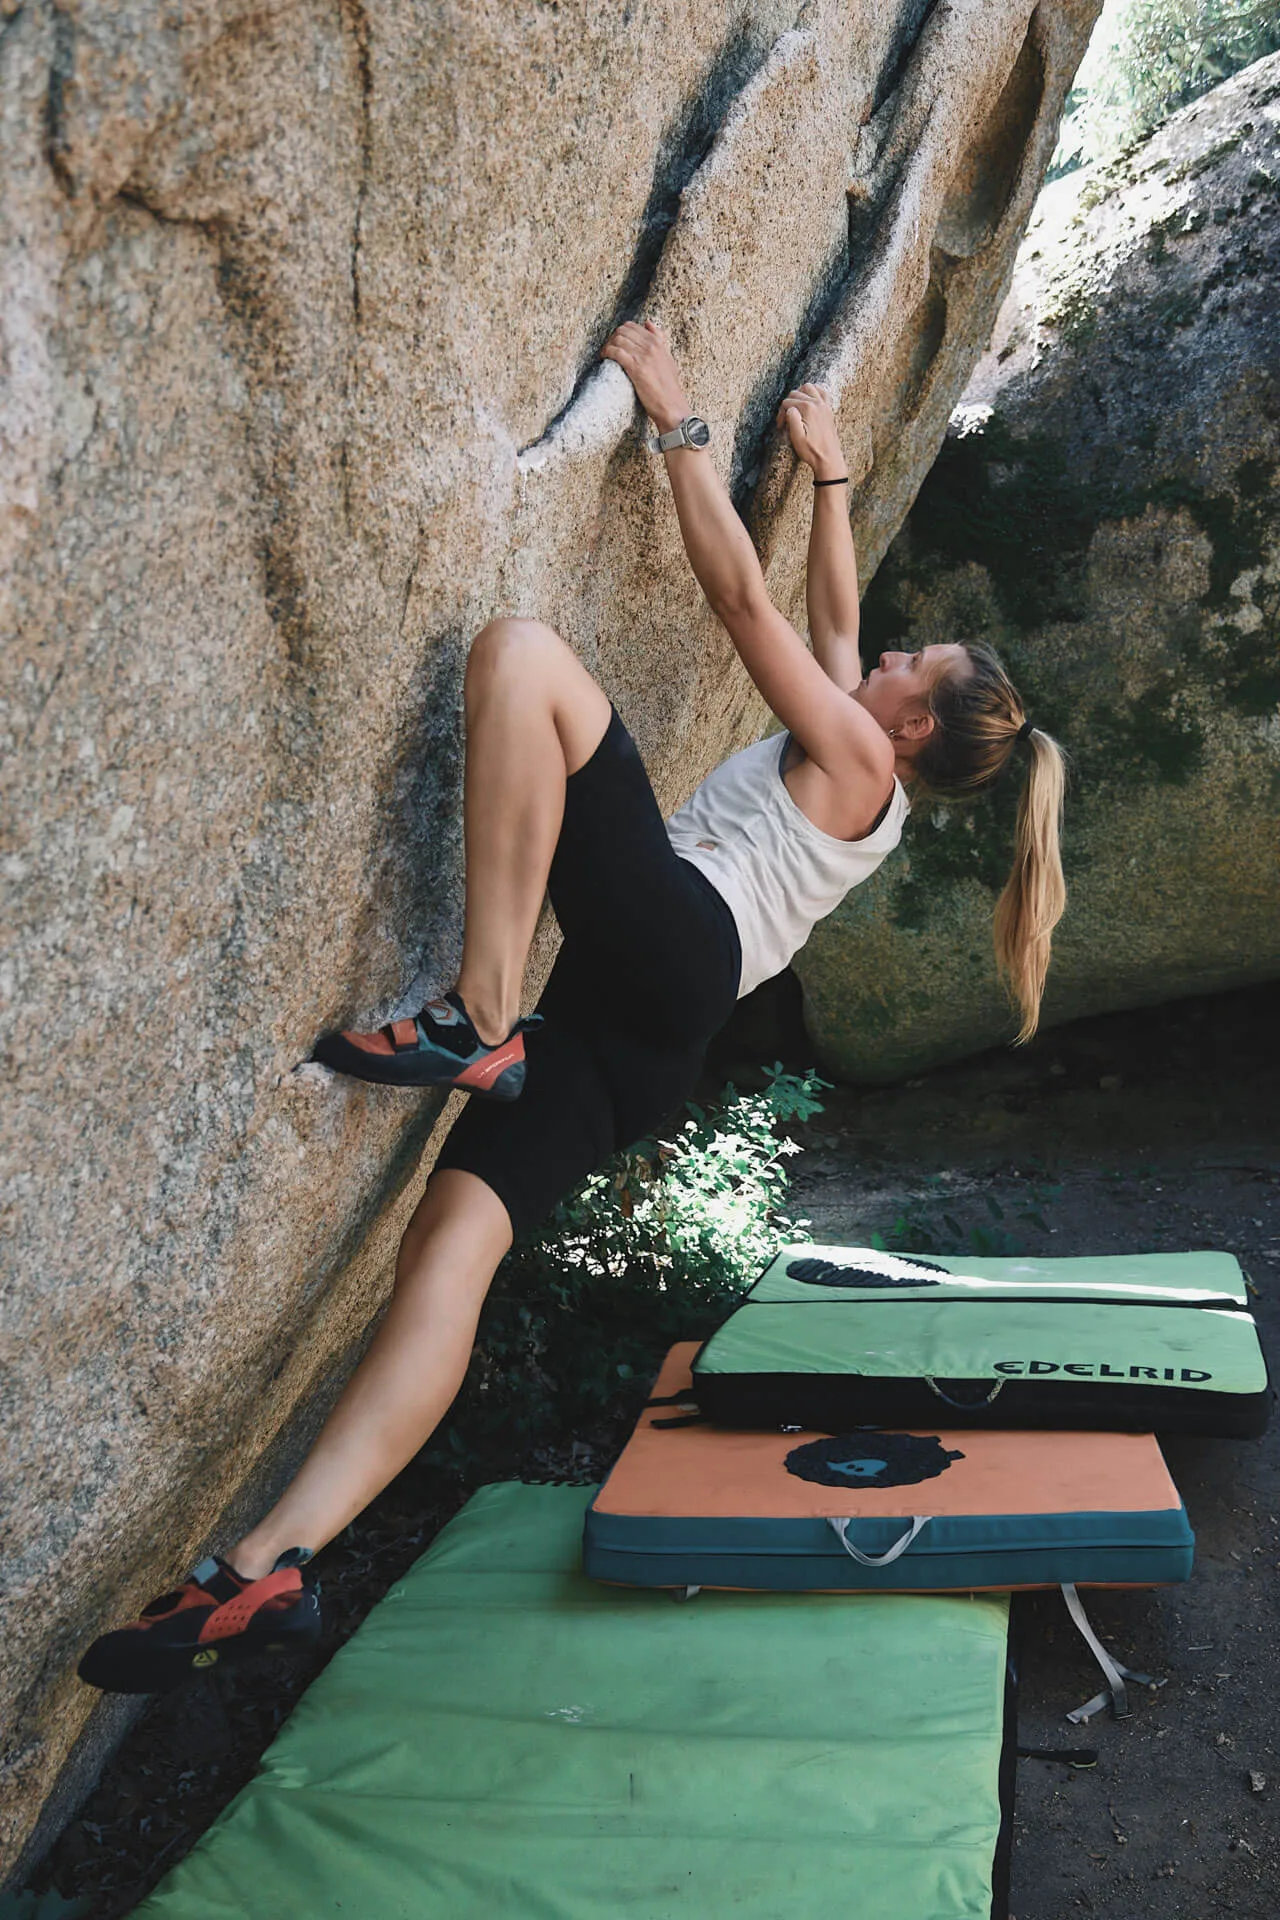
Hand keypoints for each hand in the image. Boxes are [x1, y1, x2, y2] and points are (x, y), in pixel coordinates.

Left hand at [601, 320, 690, 435]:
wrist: (671, 406)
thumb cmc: (669, 387)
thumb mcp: (668, 358)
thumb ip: (659, 340)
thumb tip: (648, 322)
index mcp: (658, 342)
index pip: (633, 326)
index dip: (620, 333)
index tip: (615, 343)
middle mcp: (651, 346)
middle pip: (623, 331)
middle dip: (611, 338)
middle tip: (607, 349)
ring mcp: (643, 356)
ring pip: (618, 339)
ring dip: (607, 345)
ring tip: (604, 355)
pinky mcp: (636, 368)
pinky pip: (616, 352)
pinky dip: (607, 353)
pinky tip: (603, 358)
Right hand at [777, 384, 844, 481]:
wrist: (828, 459)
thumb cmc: (811, 450)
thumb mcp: (796, 437)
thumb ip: (791, 418)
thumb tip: (789, 408)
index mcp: (808, 409)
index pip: (787, 403)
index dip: (781, 414)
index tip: (781, 427)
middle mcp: (817, 403)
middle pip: (795, 393)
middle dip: (787, 404)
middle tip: (785, 420)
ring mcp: (824, 405)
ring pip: (809, 387)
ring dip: (800, 393)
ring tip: (795, 406)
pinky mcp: (828, 409)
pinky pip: (822, 392)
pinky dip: (815, 391)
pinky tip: (809, 399)